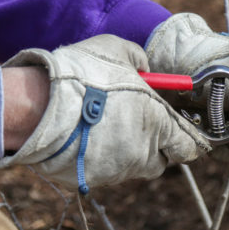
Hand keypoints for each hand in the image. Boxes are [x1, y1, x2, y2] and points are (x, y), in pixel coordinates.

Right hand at [0, 34, 209, 192]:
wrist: (39, 107)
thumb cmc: (83, 75)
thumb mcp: (117, 49)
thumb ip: (139, 60)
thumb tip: (145, 68)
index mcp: (158, 124)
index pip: (189, 146)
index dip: (188, 138)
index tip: (182, 131)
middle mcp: (143, 153)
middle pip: (162, 161)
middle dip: (156, 146)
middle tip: (140, 125)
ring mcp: (117, 171)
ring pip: (132, 166)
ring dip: (127, 151)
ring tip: (106, 127)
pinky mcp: (92, 180)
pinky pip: (104, 170)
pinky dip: (101, 157)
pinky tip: (85, 137)